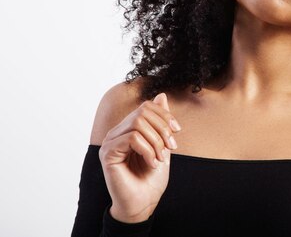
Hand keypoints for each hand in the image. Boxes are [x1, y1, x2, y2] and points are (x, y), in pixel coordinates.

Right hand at [98, 92, 181, 222]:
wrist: (144, 202)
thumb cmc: (151, 177)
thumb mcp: (162, 145)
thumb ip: (160, 122)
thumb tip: (161, 95)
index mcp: (128, 129)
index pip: (146, 107)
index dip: (165, 115)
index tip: (177, 131)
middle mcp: (116, 133)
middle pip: (142, 112)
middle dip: (162, 128)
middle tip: (171, 147)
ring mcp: (110, 142)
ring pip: (138, 124)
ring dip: (156, 141)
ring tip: (161, 158)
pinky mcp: (107, 153)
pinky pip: (132, 138)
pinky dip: (148, 150)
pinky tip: (152, 163)